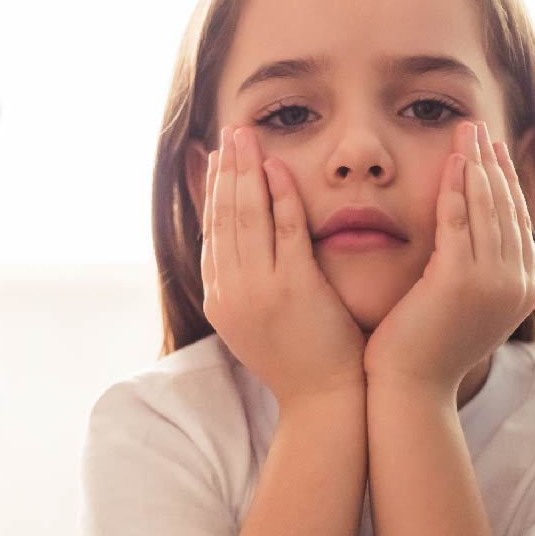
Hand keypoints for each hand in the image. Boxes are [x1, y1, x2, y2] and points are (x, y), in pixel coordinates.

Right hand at [202, 125, 366, 408]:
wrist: (323, 401)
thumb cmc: (301, 361)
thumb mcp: (258, 321)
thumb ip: (247, 283)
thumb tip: (242, 247)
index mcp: (218, 299)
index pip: (211, 233)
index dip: (212, 192)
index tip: (217, 159)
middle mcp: (231, 292)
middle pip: (224, 218)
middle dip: (226, 171)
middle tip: (231, 134)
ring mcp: (260, 290)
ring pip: (248, 218)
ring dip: (247, 172)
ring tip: (247, 138)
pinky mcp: (293, 288)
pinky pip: (285, 231)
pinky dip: (280, 196)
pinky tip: (278, 169)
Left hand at [364, 120, 534, 398]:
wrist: (409, 390)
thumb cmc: (422, 351)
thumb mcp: (457, 308)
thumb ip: (470, 275)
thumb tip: (467, 248)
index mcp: (518, 290)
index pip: (516, 223)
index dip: (506, 183)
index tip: (494, 152)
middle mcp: (514, 284)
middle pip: (506, 209)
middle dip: (494, 164)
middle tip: (480, 128)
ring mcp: (492, 283)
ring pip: (486, 209)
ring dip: (477, 165)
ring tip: (468, 132)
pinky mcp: (460, 282)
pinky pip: (459, 222)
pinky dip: (456, 188)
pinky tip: (452, 162)